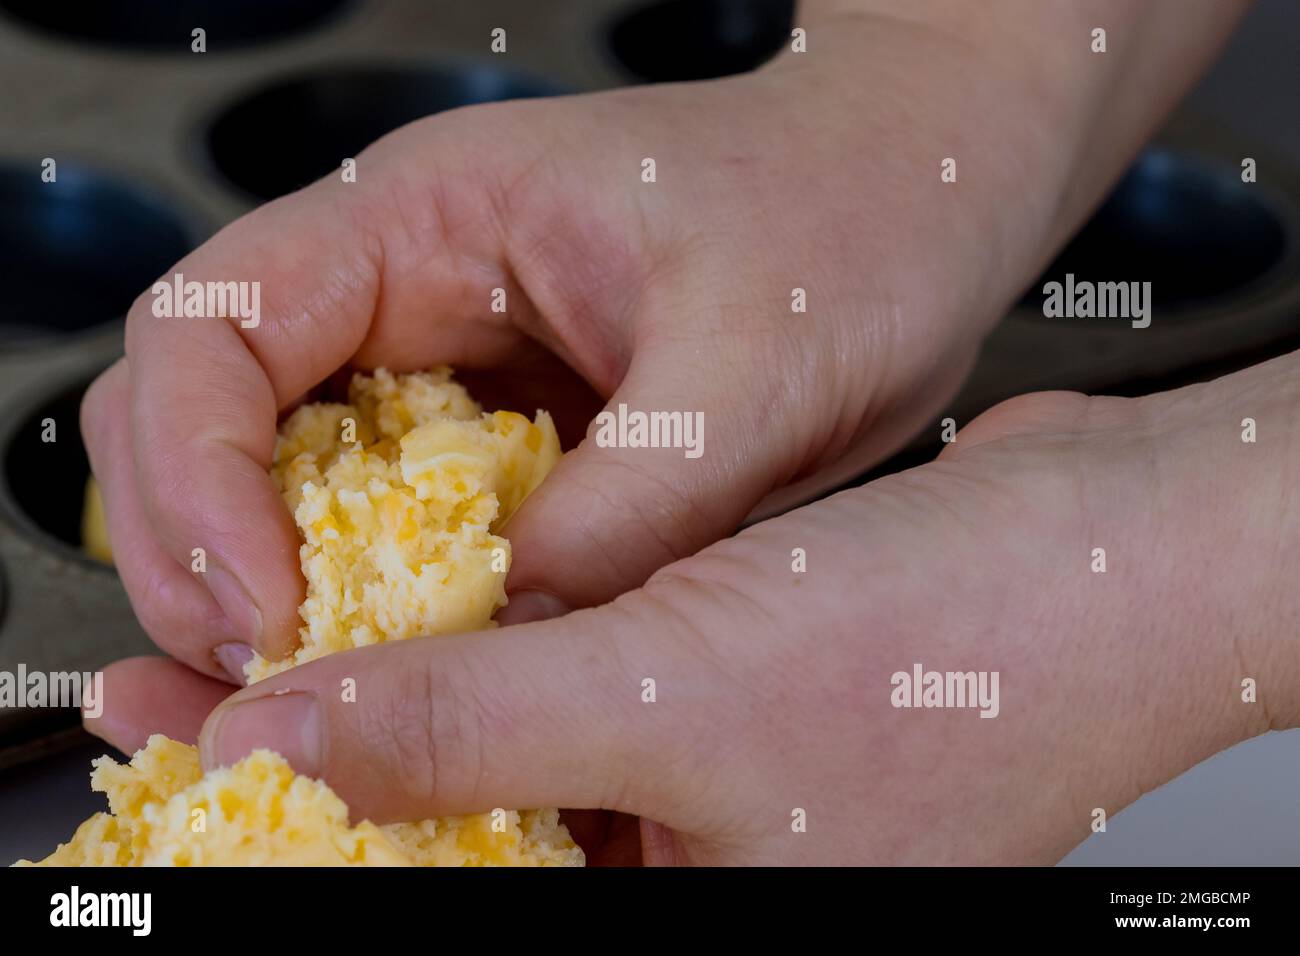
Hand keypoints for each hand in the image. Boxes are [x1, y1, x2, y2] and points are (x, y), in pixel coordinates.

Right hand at [81, 16, 1028, 685]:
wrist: (920, 199)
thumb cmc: (852, 217)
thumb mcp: (752, 362)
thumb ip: (626, 506)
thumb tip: (512, 634)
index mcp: (430, 215)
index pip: (211, 323)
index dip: (195, 473)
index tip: (264, 605)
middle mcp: (410, 286)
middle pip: (201, 410)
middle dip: (200, 549)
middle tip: (263, 675)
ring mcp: (448, 365)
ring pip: (281, 480)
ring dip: (273, 589)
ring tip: (321, 688)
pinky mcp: (503, 438)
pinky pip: (393, 527)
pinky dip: (377, 604)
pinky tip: (412, 668)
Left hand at [90, 350, 1299, 862]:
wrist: (1110, 546)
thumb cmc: (960, 650)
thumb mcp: (683, 693)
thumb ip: (477, 722)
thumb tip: (294, 740)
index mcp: (682, 907)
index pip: (445, 893)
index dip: (292, 837)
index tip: (174, 759)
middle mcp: (689, 858)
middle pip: (460, 827)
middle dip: (323, 753)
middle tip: (193, 689)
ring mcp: (705, 775)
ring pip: (513, 742)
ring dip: (401, 686)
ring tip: (277, 642)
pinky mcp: (720, 688)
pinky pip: (578, 677)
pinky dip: (496, 638)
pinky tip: (421, 600)